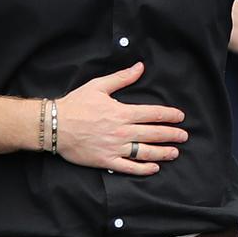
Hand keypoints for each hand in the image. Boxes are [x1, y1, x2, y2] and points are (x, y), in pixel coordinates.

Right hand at [55, 62, 187, 174]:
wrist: (53, 126)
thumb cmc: (76, 104)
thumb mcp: (99, 86)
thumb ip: (122, 78)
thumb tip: (140, 67)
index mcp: (122, 112)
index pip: (153, 114)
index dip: (170, 115)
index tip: (180, 117)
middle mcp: (122, 131)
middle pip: (153, 133)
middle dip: (172, 135)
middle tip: (184, 136)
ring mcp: (114, 148)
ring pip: (145, 152)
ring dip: (163, 153)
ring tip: (175, 152)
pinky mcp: (106, 161)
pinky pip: (128, 167)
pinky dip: (143, 169)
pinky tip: (154, 168)